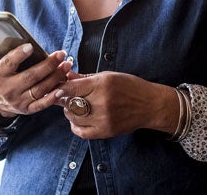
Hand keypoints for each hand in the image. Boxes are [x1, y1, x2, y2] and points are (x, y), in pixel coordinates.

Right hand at [0, 33, 72, 117]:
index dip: (19, 55)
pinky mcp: (27, 109)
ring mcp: (19, 100)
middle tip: (61, 54)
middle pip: (31, 76)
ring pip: (40, 89)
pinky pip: (42, 104)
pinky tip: (62, 88)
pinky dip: (53, 98)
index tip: (30, 46)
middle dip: (48, 65)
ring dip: (55, 77)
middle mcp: (8, 89)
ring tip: (66, 65)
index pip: (9, 64)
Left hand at [55, 71, 177, 138]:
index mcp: (102, 85)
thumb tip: (66, 75)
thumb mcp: (108, 76)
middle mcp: (101, 102)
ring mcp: (103, 119)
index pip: (71, 87)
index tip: (56, 86)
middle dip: (64, 99)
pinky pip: (81, 132)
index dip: (60, 87)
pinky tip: (78, 119)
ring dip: (69, 111)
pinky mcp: (106, 132)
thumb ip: (85, 77)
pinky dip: (75, 126)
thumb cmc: (130, 86)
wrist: (150, 105)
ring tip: (74, 105)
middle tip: (65, 96)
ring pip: (73, 117)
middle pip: (69, 103)